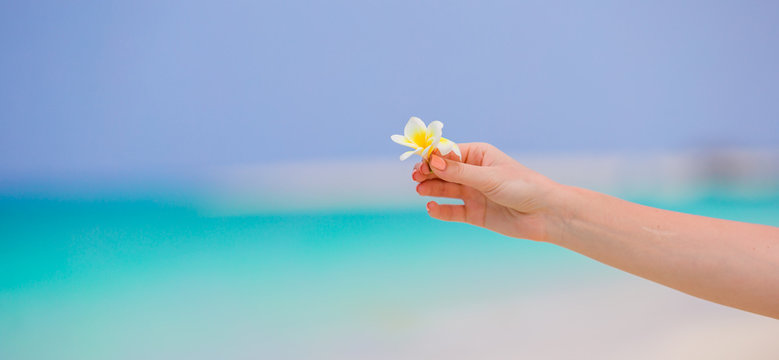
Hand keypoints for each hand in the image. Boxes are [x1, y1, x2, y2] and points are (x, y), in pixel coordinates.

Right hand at [411, 142, 562, 241]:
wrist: (545, 215)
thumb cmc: (523, 187)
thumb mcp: (489, 177)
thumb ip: (460, 173)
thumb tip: (433, 161)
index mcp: (479, 155)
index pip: (449, 152)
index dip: (432, 156)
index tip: (419, 161)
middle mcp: (474, 173)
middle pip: (443, 171)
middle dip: (428, 172)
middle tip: (415, 176)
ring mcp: (473, 193)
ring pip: (445, 189)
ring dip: (431, 188)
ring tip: (420, 190)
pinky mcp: (475, 213)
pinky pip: (453, 210)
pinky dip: (441, 210)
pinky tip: (431, 207)